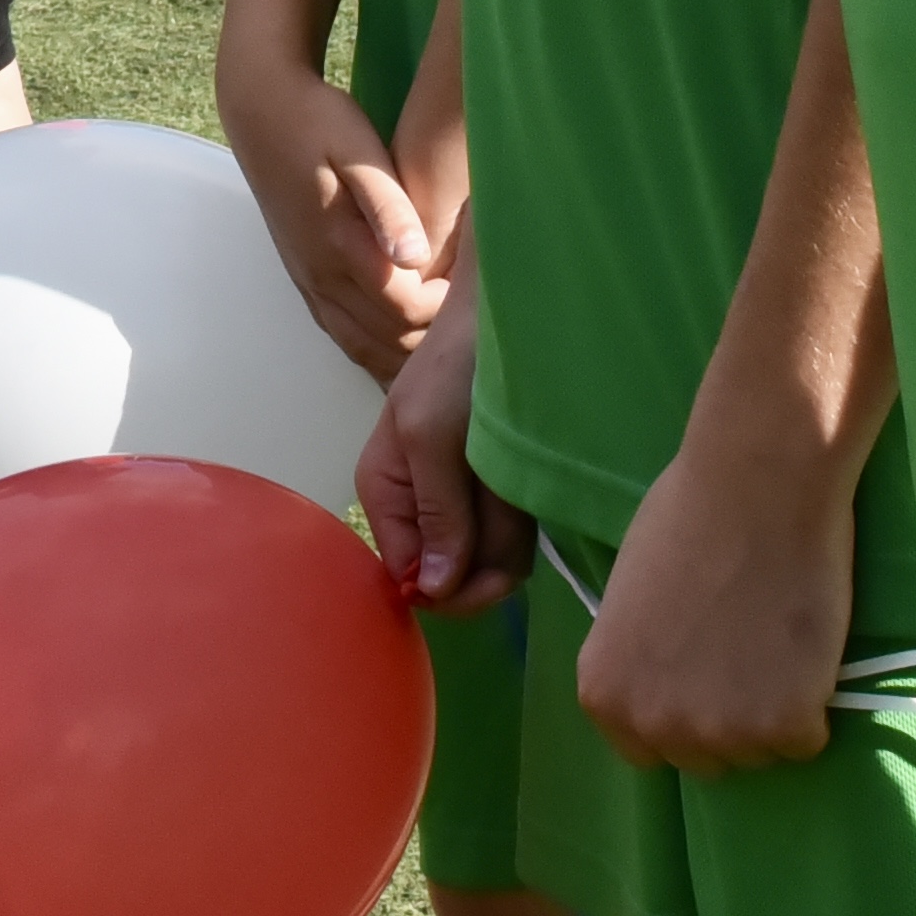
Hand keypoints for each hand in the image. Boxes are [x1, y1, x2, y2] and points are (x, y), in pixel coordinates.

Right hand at [222, 61, 452, 381]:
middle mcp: (321, 275)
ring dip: (403, 356)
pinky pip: (342, 334)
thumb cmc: (318, 122)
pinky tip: (403, 351)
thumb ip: (389, 207)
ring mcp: (309, 281)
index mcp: (339, 246)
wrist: (261, 110)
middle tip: (472, 326)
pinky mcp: (305, 278)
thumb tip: (417, 257)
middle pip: (386, 339)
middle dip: (431, 342)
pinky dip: (375, 351)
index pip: (405, 308)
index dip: (445, 310)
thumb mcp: (360, 152)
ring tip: (446, 350)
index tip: (475, 290)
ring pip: (361, 346)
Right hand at [357, 285, 526, 617]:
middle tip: (512, 520)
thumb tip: (430, 592)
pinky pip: (512, 541)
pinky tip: (530, 495)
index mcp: (386, 495)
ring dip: (511, 539)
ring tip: (520, 492)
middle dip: (487, 561)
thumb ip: (437, 514)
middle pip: (452, 577)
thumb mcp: (433, 437)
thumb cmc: (455, 370)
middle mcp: (420, 509)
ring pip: (488, 562)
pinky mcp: (499, 499)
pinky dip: (525, 527)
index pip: (407, 577)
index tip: (486, 570)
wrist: (509, 323)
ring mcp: (462, 505)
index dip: (447, 587)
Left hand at [575, 410, 859, 772]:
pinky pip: (807, 739)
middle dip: (726, 716)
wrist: (754, 487)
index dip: (681, 709)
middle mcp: (654, 725)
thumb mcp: (627, 603)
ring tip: (772, 639)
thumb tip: (664, 689)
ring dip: (773, 711)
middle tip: (744, 648)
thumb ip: (640, 661)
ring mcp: (721, 733)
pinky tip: (802, 647)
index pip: (646, 747)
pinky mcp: (785, 726)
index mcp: (605, 695)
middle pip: (703, 759)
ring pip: (758, 753)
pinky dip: (815, 703)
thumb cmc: (684, 520)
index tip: (700, 669)